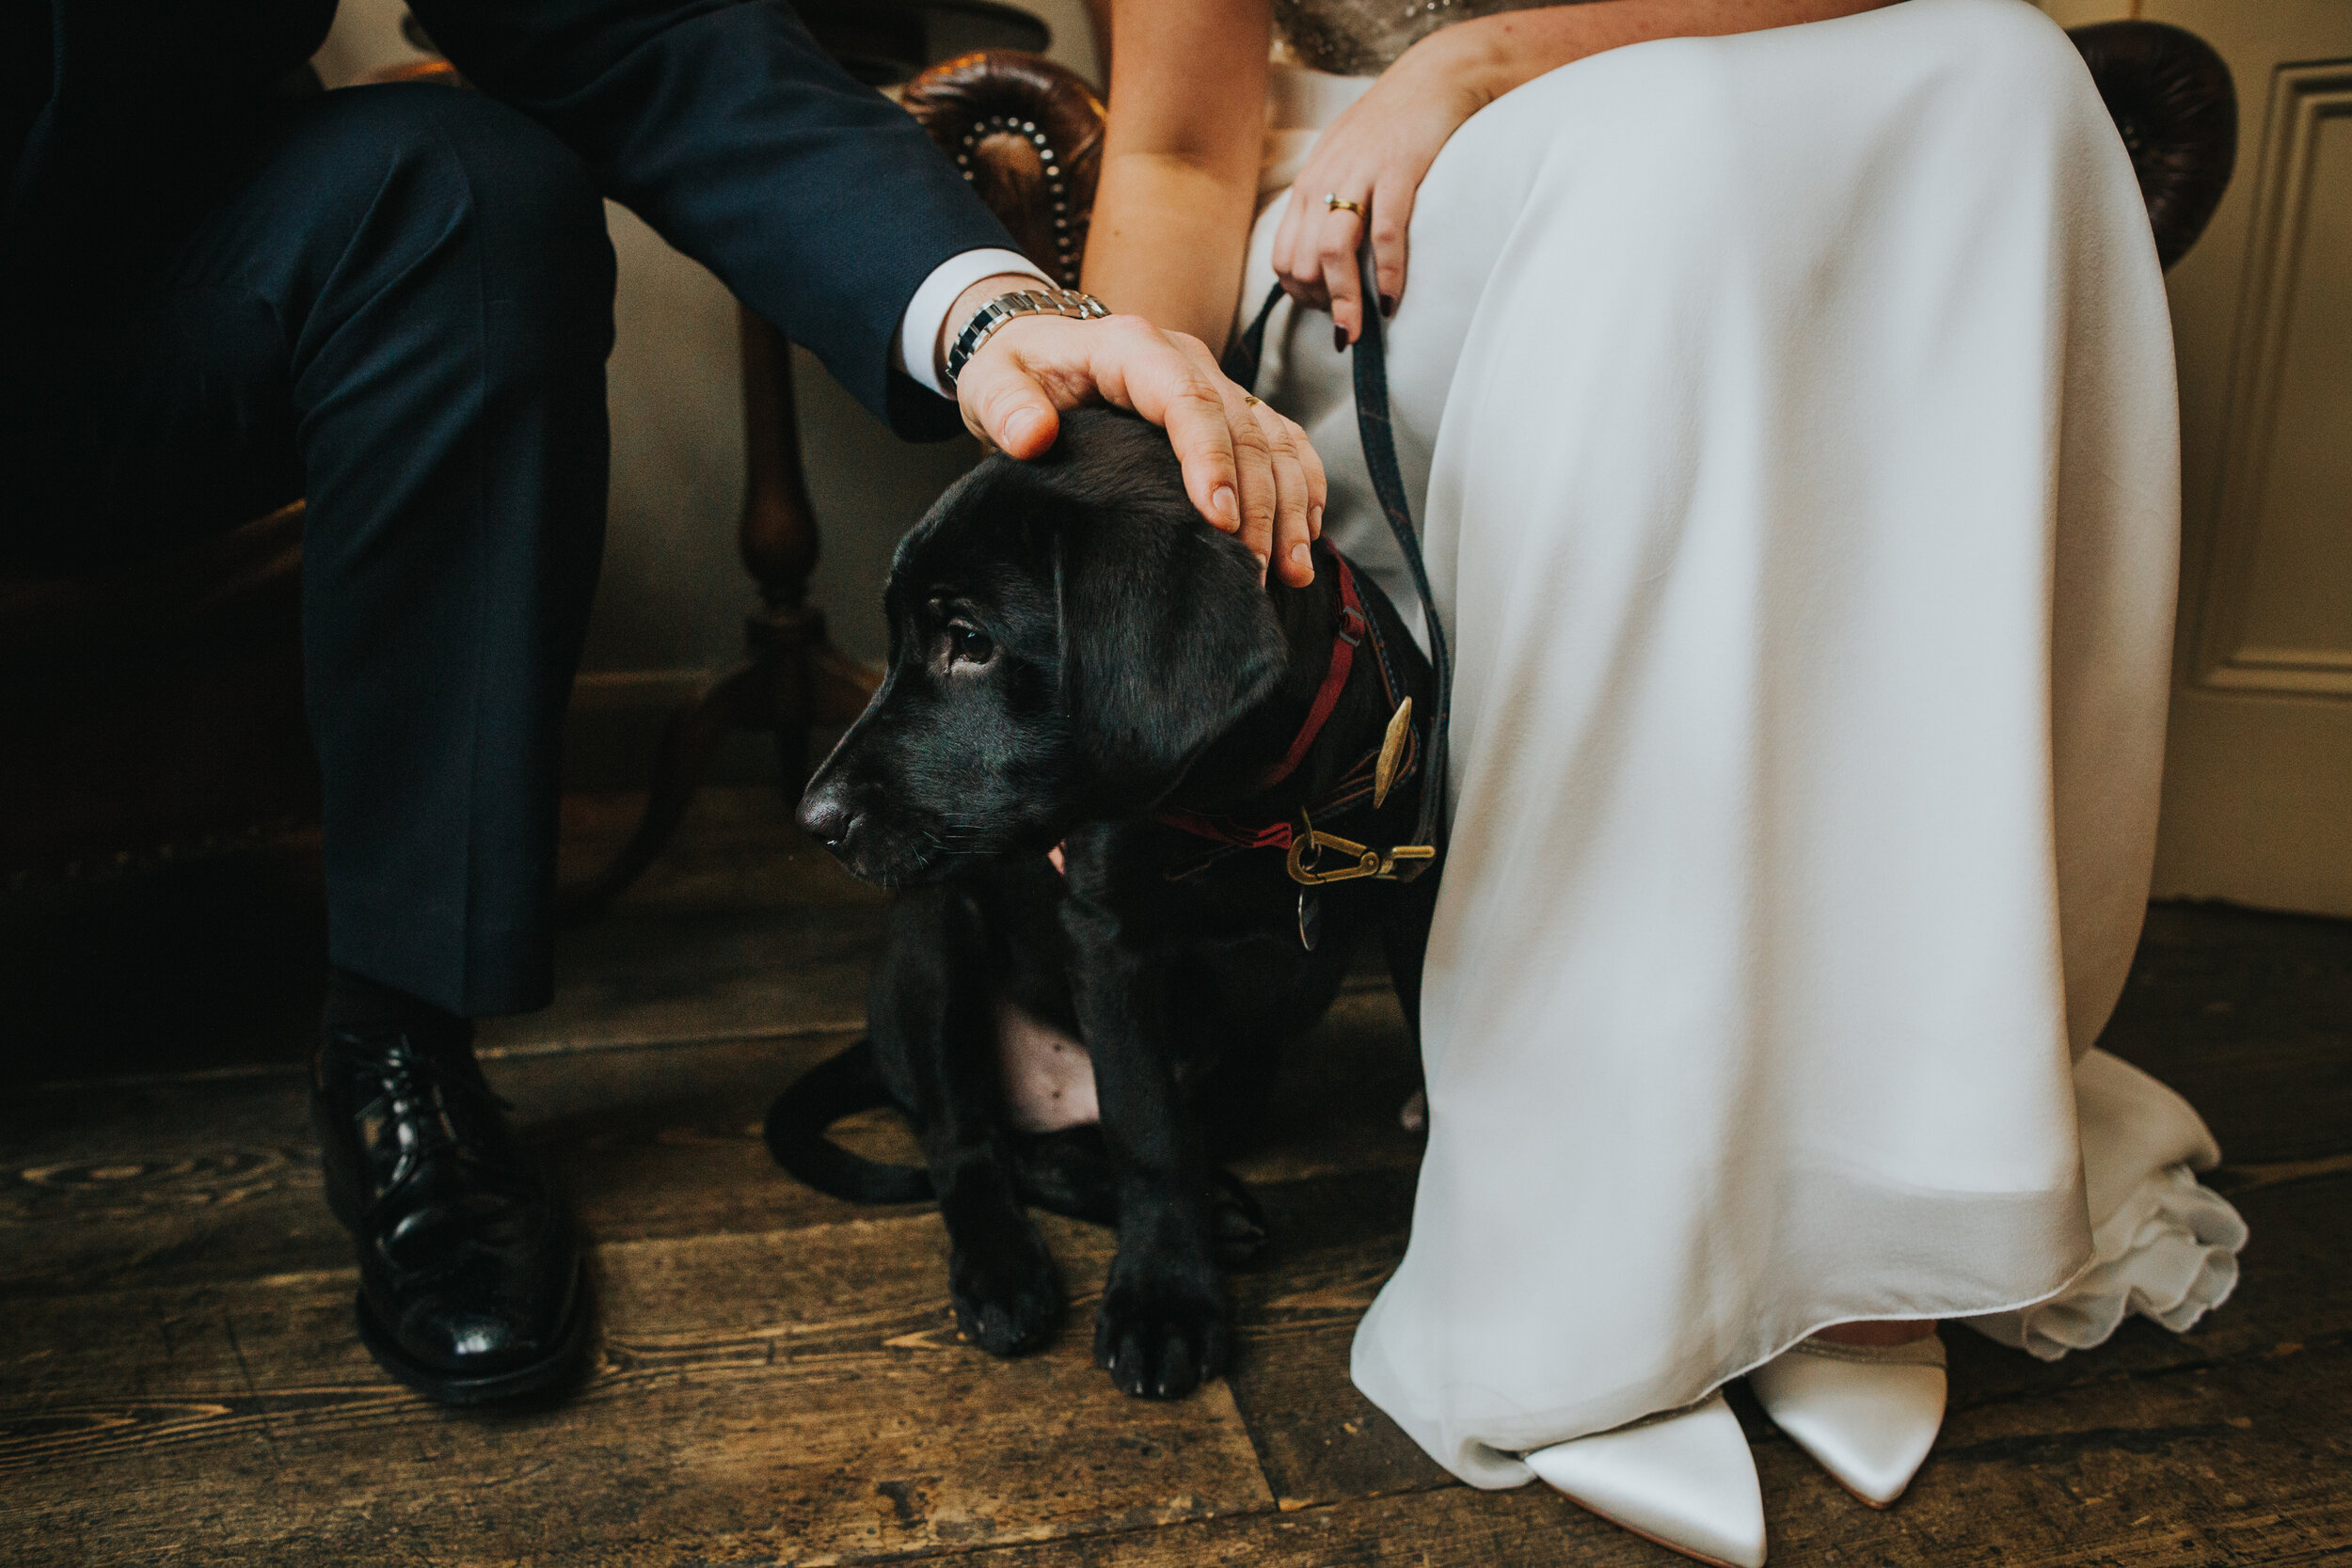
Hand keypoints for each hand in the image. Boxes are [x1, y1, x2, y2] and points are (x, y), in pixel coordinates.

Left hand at [949, 276, 1326, 585]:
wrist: (1034, 350)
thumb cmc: (1015, 370)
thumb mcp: (991, 382)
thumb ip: (1005, 407)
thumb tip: (1032, 435)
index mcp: (1132, 348)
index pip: (1188, 400)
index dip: (1211, 459)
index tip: (1219, 521)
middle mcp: (1186, 360)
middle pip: (1244, 427)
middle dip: (1257, 504)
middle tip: (1249, 572)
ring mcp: (1213, 382)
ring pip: (1274, 438)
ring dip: (1289, 504)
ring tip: (1290, 571)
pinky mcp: (1227, 407)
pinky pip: (1283, 441)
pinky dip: (1301, 486)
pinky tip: (1305, 535)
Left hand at [1269, 30, 1495, 346]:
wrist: (1432, 78)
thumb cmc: (1390, 129)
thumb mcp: (1342, 164)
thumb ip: (1328, 205)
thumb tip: (1323, 261)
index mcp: (1308, 186)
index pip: (1282, 258)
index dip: (1301, 296)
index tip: (1327, 313)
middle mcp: (1323, 182)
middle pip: (1301, 263)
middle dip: (1321, 304)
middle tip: (1349, 324)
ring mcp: (1358, 176)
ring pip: (1332, 254)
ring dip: (1345, 301)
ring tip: (1359, 331)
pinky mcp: (1397, 171)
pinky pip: (1384, 234)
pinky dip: (1388, 274)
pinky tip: (1392, 300)